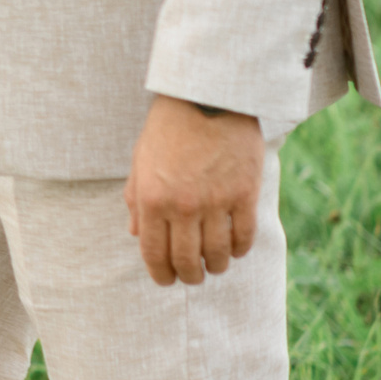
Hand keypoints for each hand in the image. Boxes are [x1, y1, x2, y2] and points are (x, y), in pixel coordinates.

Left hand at [124, 94, 262, 285]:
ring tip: (213, 266)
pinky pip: (243, 237)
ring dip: (215, 267)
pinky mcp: (244, 195)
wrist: (205, 99)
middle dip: (188, 276)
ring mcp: (215, 202)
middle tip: (192, 277)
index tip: (166, 280)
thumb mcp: (141, 161)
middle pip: (187, 260)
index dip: (160, 274)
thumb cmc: (168, 129)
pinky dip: (238, 250)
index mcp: (151, 199)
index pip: (154, 253)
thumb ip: (136, 199)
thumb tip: (136, 235)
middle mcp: (182, 206)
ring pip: (217, 255)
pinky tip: (234, 250)